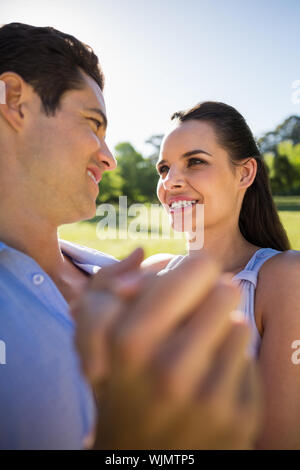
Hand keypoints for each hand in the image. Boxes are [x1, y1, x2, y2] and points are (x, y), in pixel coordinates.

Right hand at [73, 250, 261, 448]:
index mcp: (130, 340)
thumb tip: (140, 253)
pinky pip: (249, 361)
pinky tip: (208, 382)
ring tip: (196, 352)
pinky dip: (230, 365)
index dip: (189, 271)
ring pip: (239, 323)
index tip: (181, 284)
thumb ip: (106, 284)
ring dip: (219, 332)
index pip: (199, 267)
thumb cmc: (117, 385)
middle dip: (207, 297)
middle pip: (225, 290)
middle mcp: (172, 370)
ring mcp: (208, 398)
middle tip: (191, 316)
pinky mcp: (239, 420)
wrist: (137, 454)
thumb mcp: (94, 335)